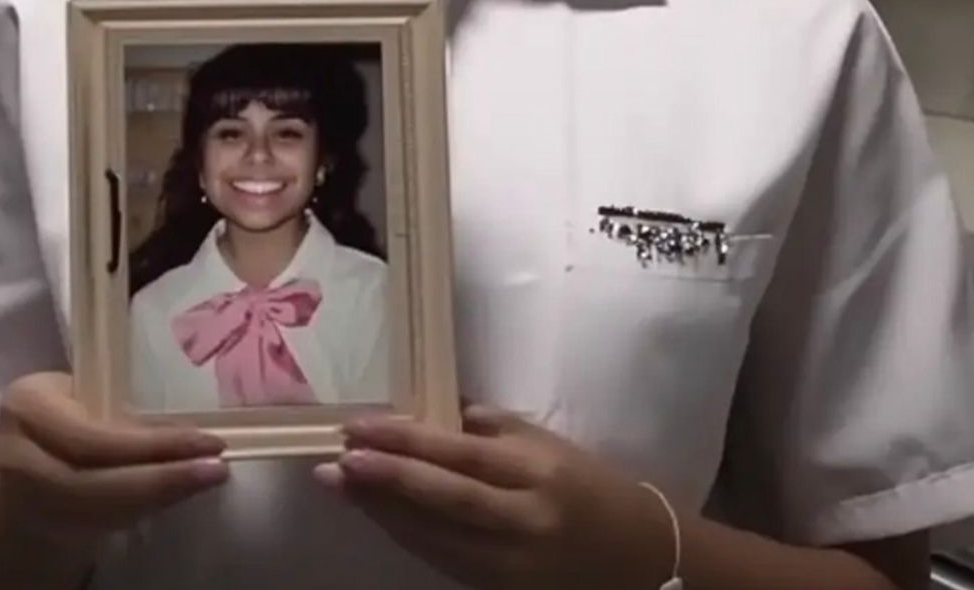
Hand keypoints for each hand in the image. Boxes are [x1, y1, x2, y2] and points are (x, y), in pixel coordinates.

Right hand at [0, 372, 227, 545]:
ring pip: (96, 511)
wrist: (30, 455)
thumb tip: (192, 433)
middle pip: (90, 483)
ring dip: (158, 498)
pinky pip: (99, 525)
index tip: (206, 441)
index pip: (91, 438)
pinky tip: (180, 494)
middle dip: (160, 479)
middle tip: (216, 469)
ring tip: (207, 479)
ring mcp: (20, 499)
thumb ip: (126, 412)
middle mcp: (15, 454)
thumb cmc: (72, 408)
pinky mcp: (42, 526)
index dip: (148, 446)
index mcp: (27, 404)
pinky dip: (144, 510)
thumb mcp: (91, 394)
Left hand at [314, 405, 672, 589]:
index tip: (360, 428)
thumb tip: (436, 408)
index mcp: (536, 472)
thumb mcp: (549, 444)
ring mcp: (511, 564)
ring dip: (383, 513)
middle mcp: (523, 520)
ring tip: (341, 486)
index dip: (406, 443)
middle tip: (335, 462)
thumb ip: (494, 428)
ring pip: (434, 538)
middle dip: (384, 481)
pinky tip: (378, 516)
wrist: (639, 557)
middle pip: (442, 500)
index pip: (460, 455)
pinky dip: (408, 537)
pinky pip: (443, 561)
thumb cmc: (590, 485)